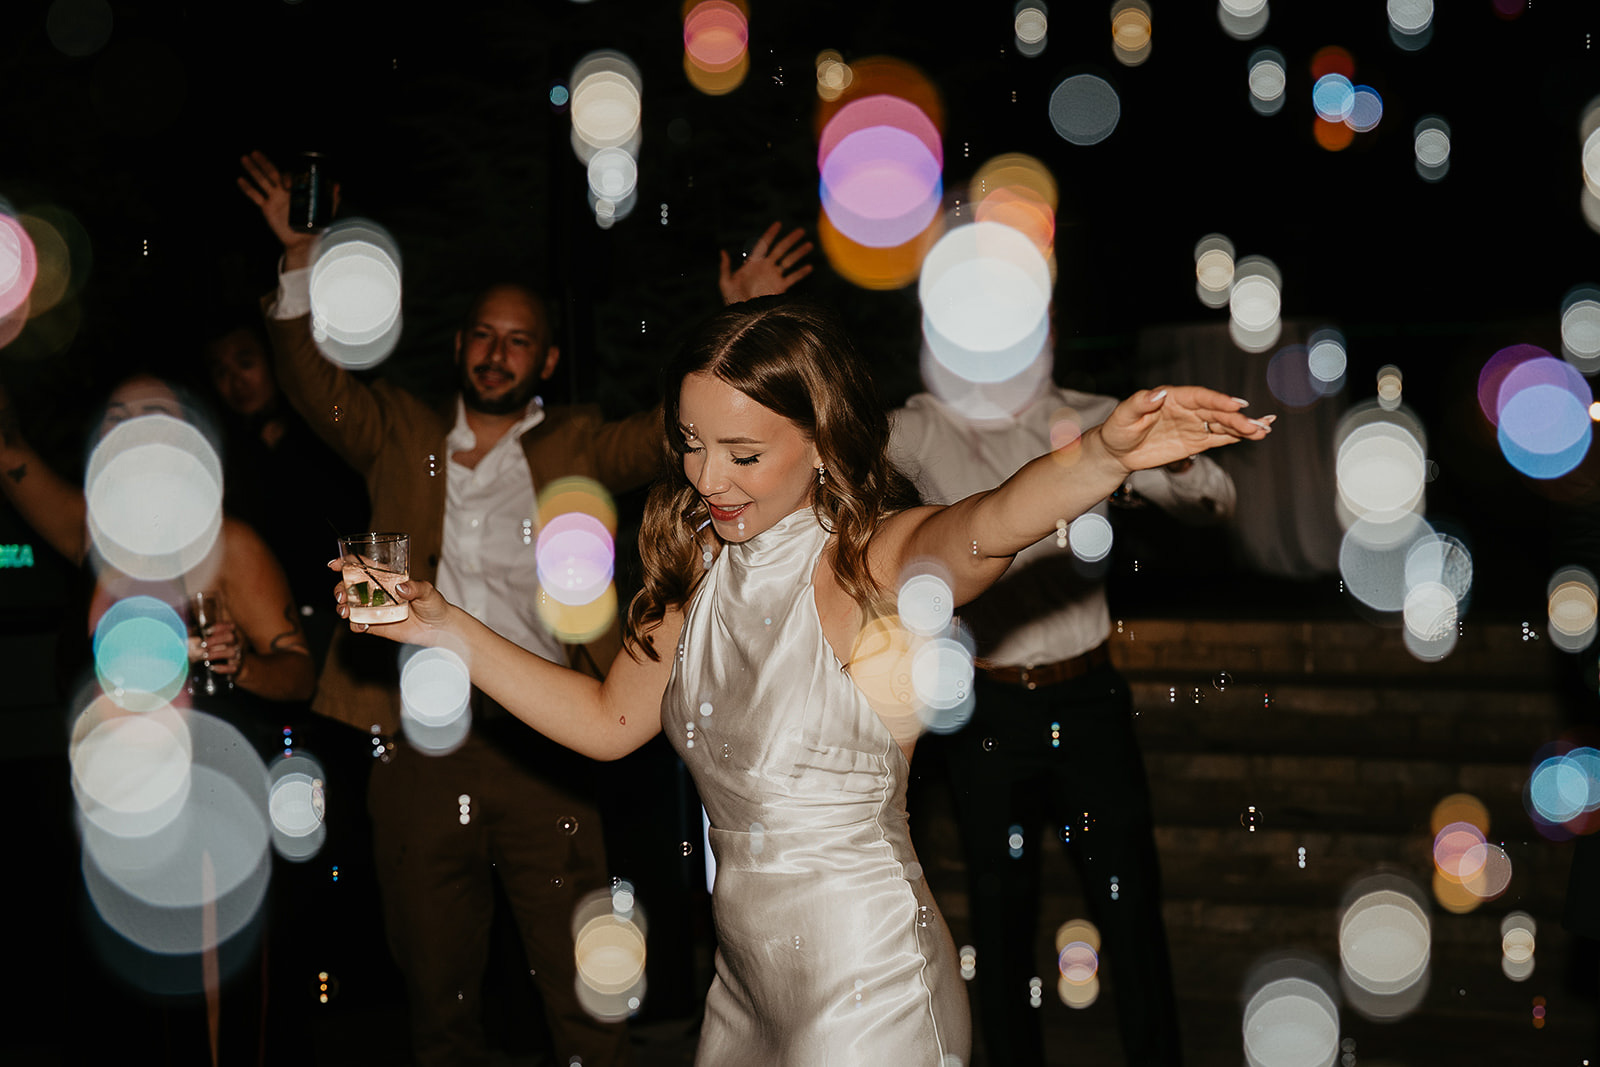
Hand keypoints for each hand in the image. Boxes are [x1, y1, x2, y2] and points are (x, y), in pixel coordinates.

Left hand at [190, 620, 244, 674]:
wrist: (216, 669)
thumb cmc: (207, 650)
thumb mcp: (202, 640)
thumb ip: (196, 634)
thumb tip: (187, 631)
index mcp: (230, 633)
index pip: (230, 626)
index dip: (219, 627)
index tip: (206, 631)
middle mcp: (236, 643)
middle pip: (231, 637)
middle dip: (216, 640)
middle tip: (203, 645)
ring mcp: (237, 655)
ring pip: (232, 652)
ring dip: (217, 654)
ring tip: (205, 656)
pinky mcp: (236, 667)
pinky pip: (233, 668)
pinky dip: (223, 668)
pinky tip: (212, 667)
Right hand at [237, 150, 338, 270]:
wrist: (304, 242)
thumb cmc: (316, 227)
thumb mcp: (325, 213)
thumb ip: (330, 199)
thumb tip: (337, 186)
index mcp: (297, 189)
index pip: (289, 177)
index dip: (287, 177)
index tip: (288, 185)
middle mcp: (284, 191)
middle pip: (272, 173)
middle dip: (263, 163)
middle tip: (254, 152)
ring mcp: (274, 198)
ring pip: (262, 181)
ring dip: (253, 170)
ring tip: (244, 158)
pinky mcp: (267, 208)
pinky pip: (255, 196)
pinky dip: (248, 188)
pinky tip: (240, 180)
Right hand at [330, 559, 450, 645]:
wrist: (439, 629)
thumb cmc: (434, 604)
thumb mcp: (428, 591)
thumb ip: (416, 587)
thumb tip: (401, 587)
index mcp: (386, 577)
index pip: (362, 566)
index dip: (346, 563)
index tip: (335, 564)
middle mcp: (376, 591)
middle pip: (349, 585)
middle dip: (340, 589)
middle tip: (342, 596)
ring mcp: (374, 608)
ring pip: (349, 605)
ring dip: (342, 607)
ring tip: (345, 611)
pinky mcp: (375, 625)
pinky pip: (358, 624)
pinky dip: (355, 625)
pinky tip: (361, 626)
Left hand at [719, 222, 813, 303]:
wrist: (744, 316)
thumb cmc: (732, 300)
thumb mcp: (725, 283)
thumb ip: (725, 268)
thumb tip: (722, 251)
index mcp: (753, 263)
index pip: (763, 244)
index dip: (770, 234)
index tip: (778, 224)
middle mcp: (766, 267)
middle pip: (780, 249)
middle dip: (791, 240)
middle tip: (801, 231)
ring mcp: (774, 277)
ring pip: (789, 261)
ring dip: (799, 253)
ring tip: (810, 245)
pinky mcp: (780, 288)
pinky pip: (793, 278)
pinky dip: (801, 273)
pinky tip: (809, 267)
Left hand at [1099, 386, 1273, 472]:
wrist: (1117, 451)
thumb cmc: (1118, 429)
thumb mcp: (1123, 415)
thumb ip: (1140, 403)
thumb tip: (1158, 393)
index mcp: (1172, 397)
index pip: (1199, 396)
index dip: (1217, 400)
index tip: (1235, 404)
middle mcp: (1187, 409)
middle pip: (1216, 411)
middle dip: (1237, 418)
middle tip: (1257, 424)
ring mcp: (1193, 424)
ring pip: (1222, 424)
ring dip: (1243, 427)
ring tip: (1264, 430)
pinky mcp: (1196, 441)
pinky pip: (1219, 437)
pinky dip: (1236, 437)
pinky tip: (1254, 436)